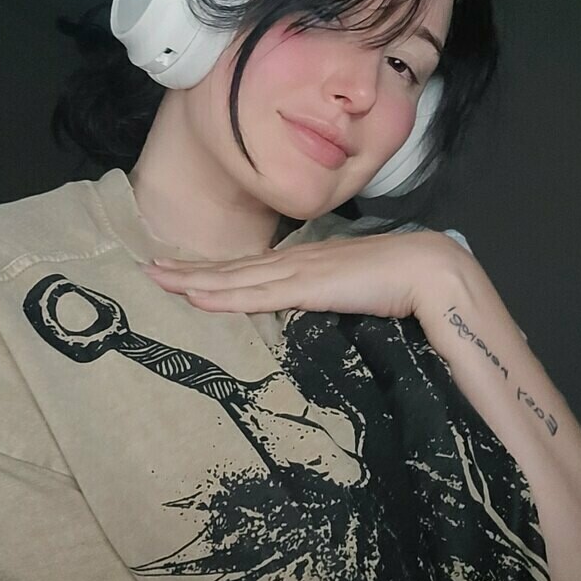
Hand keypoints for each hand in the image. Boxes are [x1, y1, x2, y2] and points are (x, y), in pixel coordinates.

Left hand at [140, 230, 469, 318]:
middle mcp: (294, 263)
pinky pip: (253, 295)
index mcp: (305, 265)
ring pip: (233, 279)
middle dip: (189, 271)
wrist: (429, 270)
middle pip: (231, 270)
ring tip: (156, 277)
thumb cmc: (400, 285)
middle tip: (150, 268)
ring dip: (192, 280)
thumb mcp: (353, 294)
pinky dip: (220, 296)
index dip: (216, 272)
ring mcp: (297, 272)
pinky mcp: (305, 286)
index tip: (185, 273)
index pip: (250, 270)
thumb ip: (330, 302)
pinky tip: (192, 295)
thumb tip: (318, 317)